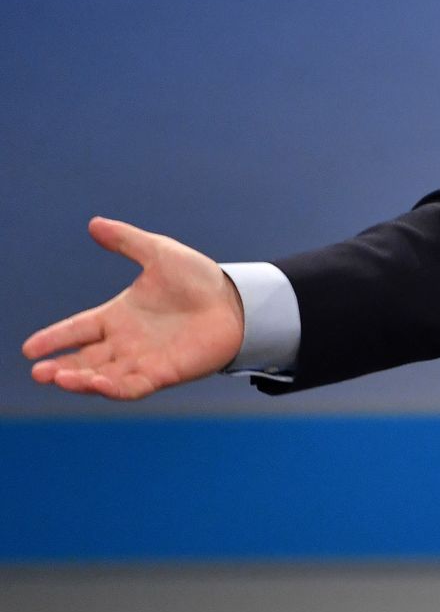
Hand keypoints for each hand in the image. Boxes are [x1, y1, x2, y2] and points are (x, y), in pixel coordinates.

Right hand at [21, 218, 245, 399]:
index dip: (54, 339)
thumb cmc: (199, 278)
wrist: (238, 300)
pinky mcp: (163, 373)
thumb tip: (94, 223)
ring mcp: (143, 359)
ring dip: (80, 380)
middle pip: (84, 359)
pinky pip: (132, 386)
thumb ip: (127, 241)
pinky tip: (97, 384)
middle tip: (39, 371)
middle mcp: (125, 342)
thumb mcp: (159, 253)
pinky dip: (113, 388)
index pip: (78, 329)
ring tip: (59, 378)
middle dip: (59, 367)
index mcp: (118, 315)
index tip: (29, 349)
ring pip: (102, 376)